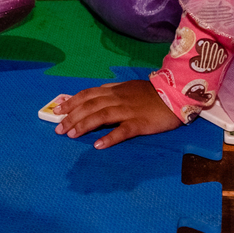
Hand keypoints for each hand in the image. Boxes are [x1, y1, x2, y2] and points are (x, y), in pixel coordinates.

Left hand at [54, 80, 182, 148]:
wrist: (175, 95)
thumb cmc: (152, 93)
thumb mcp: (129, 87)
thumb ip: (112, 91)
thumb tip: (95, 93)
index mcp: (114, 91)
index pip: (88, 95)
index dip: (72, 102)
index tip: (57, 110)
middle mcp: (118, 99)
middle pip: (90, 106)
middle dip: (72, 116)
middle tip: (58, 128)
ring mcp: (129, 111)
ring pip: (102, 116)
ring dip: (85, 125)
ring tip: (72, 135)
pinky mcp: (140, 123)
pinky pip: (123, 130)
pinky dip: (110, 137)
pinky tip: (98, 145)